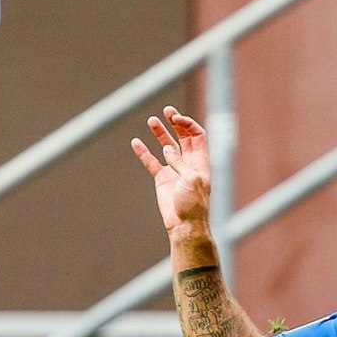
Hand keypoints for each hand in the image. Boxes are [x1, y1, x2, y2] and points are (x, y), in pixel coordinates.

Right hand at [131, 107, 212, 231]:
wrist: (184, 225)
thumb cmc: (194, 204)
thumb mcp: (191, 180)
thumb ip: (180, 162)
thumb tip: (167, 150)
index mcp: (201, 162)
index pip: (197, 136)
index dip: (188, 125)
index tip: (176, 118)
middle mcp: (189, 163)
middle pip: (183, 137)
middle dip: (176, 123)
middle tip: (167, 111)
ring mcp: (175, 170)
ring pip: (167, 146)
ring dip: (160, 133)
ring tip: (151, 120)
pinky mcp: (162, 179)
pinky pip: (151, 162)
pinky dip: (144, 152)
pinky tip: (136, 142)